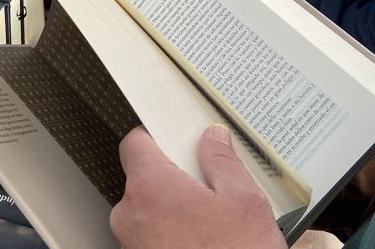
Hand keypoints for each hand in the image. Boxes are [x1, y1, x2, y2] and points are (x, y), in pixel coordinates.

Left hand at [111, 125, 285, 248]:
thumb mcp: (243, 200)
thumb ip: (222, 161)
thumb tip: (213, 139)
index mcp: (150, 187)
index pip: (136, 143)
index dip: (157, 136)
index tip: (177, 138)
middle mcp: (131, 214)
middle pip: (144, 178)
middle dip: (174, 178)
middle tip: (209, 185)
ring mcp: (133, 243)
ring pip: (149, 210)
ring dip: (174, 209)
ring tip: (213, 221)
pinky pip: (152, 235)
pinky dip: (173, 232)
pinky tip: (205, 240)